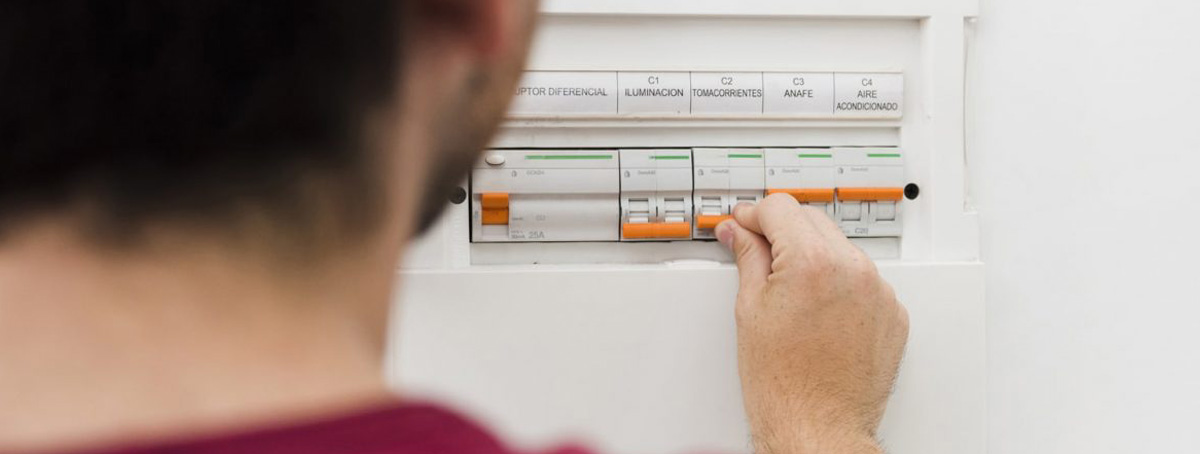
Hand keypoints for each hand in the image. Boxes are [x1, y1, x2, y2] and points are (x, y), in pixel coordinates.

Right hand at [716, 194, 908, 453]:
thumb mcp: (750, 310)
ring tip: (790, 291)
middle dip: (783, 230)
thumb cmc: (783, 384)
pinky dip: (841, 284)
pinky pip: (864, 280)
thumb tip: (739, 234)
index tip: (744, 223)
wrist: (818, 427)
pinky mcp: (893, 314)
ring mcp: (878, 292)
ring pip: (841, 248)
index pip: (781, 208)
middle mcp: (852, 270)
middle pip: (812, 220)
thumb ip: (747, 259)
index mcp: (812, 263)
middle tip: (759, 250)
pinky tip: (818, 311)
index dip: (754, 214)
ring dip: (815, 255)